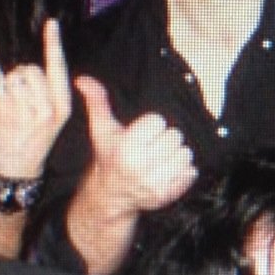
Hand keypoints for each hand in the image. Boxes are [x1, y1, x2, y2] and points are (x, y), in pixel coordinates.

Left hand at [0, 19, 71, 177]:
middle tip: (21, 95)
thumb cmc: (36, 139)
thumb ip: (48, 93)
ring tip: (11, 102)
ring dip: (10, 83)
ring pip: (16, 76)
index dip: (54, 45)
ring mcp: (25, 110)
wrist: (20, 167)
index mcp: (62, 106)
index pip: (58, 68)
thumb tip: (32, 67)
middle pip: (33, 70)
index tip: (51, 23)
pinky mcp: (5, 111)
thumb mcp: (53, 118)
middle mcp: (46, 107)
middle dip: (24, 74)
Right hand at [76, 75, 197, 215]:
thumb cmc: (108, 157)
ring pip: (185, 153)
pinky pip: (191, 172)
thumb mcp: (101, 129)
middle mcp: (141, 166)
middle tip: (151, 146)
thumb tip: (83, 80)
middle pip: (174, 136)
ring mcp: (156, 182)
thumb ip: (96, 101)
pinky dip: (184, 170)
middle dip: (164, 138)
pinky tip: (168, 171)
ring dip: (175, 154)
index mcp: (126, 148)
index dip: (151, 125)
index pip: (158, 121)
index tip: (142, 134)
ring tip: (160, 158)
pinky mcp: (169, 194)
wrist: (110, 195)